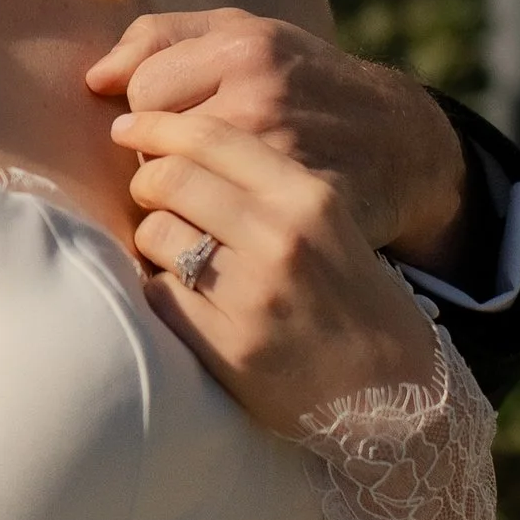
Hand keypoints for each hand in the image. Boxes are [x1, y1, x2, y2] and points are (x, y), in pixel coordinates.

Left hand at [88, 10, 469, 269]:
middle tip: (189, 173)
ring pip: (169, 209)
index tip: (174, 127)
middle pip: (154, 153)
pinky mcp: (299, 232)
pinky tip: (227, 248)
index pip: (142, 95)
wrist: (403, 146)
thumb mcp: (250, 36)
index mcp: (249, 50)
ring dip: (173, 216)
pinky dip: (198, 260)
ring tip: (208, 210)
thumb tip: (95, 80)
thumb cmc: (308, 86)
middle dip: (160, 167)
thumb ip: (163, 39)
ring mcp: (285, 169)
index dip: (149, 117)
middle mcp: (267, 104)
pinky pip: (198, 259)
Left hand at [106, 105, 440, 431]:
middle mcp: (282, 236)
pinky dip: (160, 292)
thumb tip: (169, 150)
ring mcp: (253, 292)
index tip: (126, 128)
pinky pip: (157, 294)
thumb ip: (261, 186)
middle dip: (145, 181)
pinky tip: (186, 300)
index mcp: (308, 197)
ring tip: (177, 257)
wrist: (393, 393)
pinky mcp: (227, 345)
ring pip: (155, 233)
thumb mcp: (324, 224)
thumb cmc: (348, 300)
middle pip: (169, 178)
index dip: (156, 126)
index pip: (210, 138)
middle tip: (145, 195)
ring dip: (152, 240)